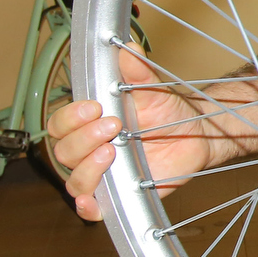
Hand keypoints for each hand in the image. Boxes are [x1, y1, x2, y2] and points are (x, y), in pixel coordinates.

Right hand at [49, 46, 219, 221]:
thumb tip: (127, 48)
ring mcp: (103, 173)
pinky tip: (93, 200)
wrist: (197, 134)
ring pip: (74, 179)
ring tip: (112, 152)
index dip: (71, 117)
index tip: (95, 107)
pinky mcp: (118, 194)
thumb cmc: (169, 110)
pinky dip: (87, 207)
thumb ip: (137, 72)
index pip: (60, 123)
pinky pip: (93, 208)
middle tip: (113, 125)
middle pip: (63, 150)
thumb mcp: (154, 89)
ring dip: (87, 167)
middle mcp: (90, 148)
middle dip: (83, 138)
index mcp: (90, 122)